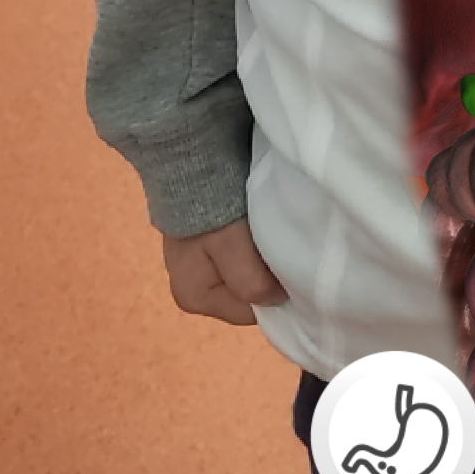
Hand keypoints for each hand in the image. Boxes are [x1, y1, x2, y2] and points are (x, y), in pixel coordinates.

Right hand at [162, 218, 286, 325]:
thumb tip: (276, 300)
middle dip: (265, 277)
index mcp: (195, 298)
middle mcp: (193, 292)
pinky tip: (257, 229)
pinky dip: (253, 248)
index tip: (285, 267)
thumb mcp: (230, 245)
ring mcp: (197, 270)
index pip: (250, 313)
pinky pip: (240, 260)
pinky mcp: (206, 250)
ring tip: (267, 235)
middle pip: (247, 297)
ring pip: (246, 278)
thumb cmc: (208, 206)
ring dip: (260, 261)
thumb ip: (251, 281)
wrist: (188, 160)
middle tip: (277, 248)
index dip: (271, 292)